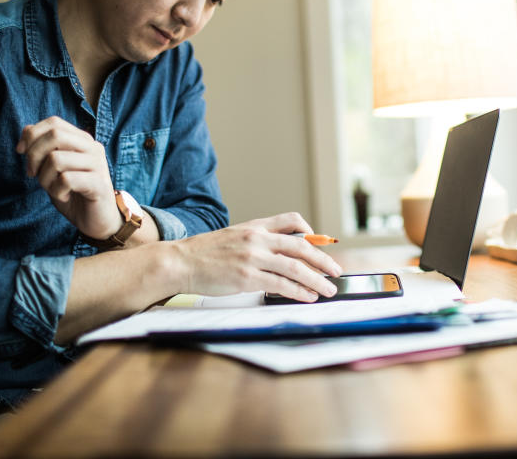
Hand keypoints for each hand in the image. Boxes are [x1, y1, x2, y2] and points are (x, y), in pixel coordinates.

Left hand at [16, 116, 121, 239]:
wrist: (98, 220)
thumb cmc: (74, 193)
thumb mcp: (54, 168)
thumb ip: (44, 148)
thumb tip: (26, 130)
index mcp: (83, 140)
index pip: (54, 122)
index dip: (32, 134)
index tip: (20, 151)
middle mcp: (93, 147)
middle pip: (55, 135)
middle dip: (34, 154)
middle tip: (33, 173)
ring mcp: (98, 164)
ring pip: (56, 159)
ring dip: (44, 178)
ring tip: (52, 189)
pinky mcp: (99, 184)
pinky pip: (66, 180)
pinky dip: (56, 191)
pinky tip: (64, 197)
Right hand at [167, 213, 342, 301]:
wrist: (180, 261)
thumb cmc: (204, 253)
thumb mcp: (234, 237)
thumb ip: (257, 241)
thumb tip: (281, 253)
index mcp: (255, 226)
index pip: (291, 219)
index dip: (311, 232)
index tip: (322, 243)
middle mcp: (257, 238)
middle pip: (301, 246)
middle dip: (323, 260)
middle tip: (336, 270)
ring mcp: (253, 257)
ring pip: (296, 267)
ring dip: (317, 280)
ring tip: (328, 289)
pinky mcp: (247, 277)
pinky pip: (281, 284)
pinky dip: (299, 291)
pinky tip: (307, 296)